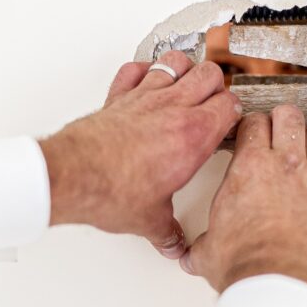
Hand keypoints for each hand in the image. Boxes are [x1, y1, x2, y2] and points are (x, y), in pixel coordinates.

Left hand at [39, 52, 241, 257]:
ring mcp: (144, 98)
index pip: (230, 105)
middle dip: (216, 85)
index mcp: (193, 136)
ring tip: (185, 83)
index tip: (229, 122)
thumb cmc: (113, 191)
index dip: (233, 112)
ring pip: (176, 63)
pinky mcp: (118, 97)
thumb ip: (168, 231)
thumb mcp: (151, 219)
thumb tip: (174, 243)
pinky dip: (143, 69)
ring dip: (185, 70)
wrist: (73, 178)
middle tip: (212, 100)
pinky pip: (135, 68)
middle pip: (210, 74)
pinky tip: (146, 80)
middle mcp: (173, 109)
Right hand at [180, 106, 306, 297]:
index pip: (252, 125)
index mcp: (248, 169)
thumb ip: (200, 247)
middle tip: (279, 125)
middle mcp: (285, 166)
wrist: (277, 286)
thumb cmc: (245, 267)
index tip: (252, 130)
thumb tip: (190, 257)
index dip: (252, 124)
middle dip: (282, 118)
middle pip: (288, 118)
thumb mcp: (208, 252)